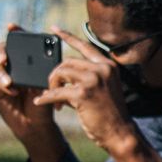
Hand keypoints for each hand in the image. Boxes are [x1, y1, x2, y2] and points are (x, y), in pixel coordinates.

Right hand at [0, 23, 67, 161]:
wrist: (38, 123)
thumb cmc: (48, 102)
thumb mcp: (50, 84)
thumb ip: (45, 71)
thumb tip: (42, 61)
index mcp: (29, 60)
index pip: (21, 42)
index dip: (15, 32)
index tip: (11, 26)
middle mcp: (15, 65)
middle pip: (2, 50)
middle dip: (1, 51)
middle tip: (5, 58)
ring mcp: (4, 76)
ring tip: (9, 81)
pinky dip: (2, 84)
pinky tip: (13, 91)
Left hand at [34, 28, 140, 156]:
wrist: (120, 133)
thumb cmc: (110, 114)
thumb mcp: (103, 89)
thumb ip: (84, 79)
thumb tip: (60, 76)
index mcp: (108, 66)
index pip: (85, 46)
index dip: (68, 36)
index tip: (53, 29)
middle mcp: (102, 69)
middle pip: (67, 62)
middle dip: (55, 76)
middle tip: (52, 89)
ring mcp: (94, 80)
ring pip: (60, 73)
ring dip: (52, 86)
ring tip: (54, 99)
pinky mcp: (84, 94)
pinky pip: (56, 92)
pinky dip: (46, 98)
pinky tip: (41, 102)